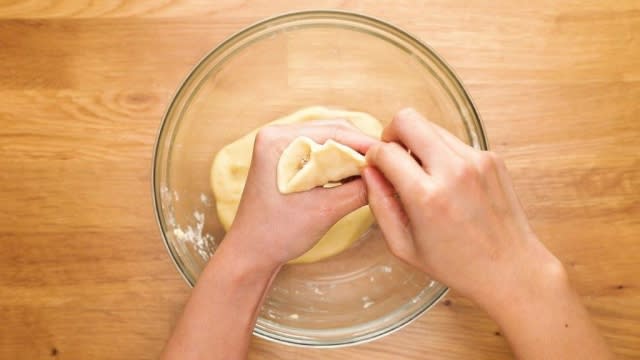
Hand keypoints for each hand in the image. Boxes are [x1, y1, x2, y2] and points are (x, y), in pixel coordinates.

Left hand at [227, 121, 376, 267]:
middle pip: (332, 131)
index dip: (366, 144)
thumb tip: (388, 174)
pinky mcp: (284, 159)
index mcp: (277, 140)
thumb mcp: (326, 210)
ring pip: (328, 141)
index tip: (391, 157)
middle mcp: (276, 135)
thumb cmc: (278, 234)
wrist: (252, 254)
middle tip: (387, 165)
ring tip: (375, 171)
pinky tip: (355, 175)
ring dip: (351, 156)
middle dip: (360, 149)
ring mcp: (279, 146)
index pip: (334, 131)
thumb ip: (359, 189)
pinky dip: (338, 163)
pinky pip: (319, 153)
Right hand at [363, 108, 562, 308]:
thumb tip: (369, 171)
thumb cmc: (456, 264)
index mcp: (427, 196)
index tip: (376, 165)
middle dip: (393, 133)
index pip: (386, 151)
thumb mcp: (403, 246)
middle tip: (394, 156)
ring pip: (432, 126)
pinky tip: (447, 180)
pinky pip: (454, 141)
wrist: (511, 269)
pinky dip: (443, 153)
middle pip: (408, 119)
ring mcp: (476, 160)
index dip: (374, 155)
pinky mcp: (491, 158)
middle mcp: (453, 171)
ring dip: (419, 143)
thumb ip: (379, 204)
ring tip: (422, 172)